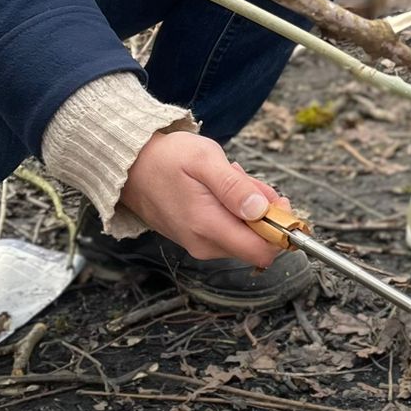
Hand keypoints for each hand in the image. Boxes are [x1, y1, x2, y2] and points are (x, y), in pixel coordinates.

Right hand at [119, 131, 284, 264]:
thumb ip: (235, 187)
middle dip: (262, 213)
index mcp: (208, 227)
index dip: (279, 229)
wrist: (130, 166)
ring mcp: (199, 244)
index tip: (276, 202)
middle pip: (257, 242)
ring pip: (244, 235)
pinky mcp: (196, 239)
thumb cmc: (166, 158)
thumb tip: (263, 210)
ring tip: (226, 180)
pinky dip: (232, 211)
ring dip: (246, 209)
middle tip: (244, 180)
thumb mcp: (205, 160)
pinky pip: (228, 230)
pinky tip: (216, 189)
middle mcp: (204, 245)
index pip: (263, 251)